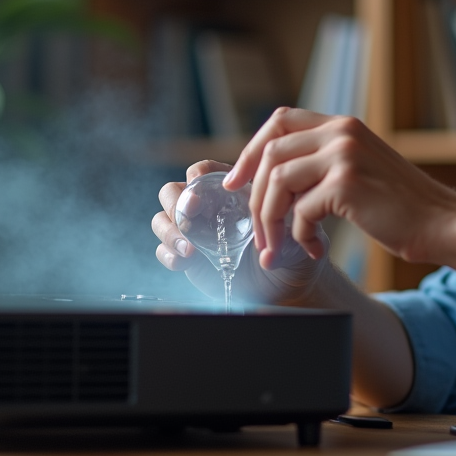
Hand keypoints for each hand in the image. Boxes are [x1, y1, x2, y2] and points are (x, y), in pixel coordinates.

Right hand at [153, 160, 329, 303]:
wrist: (285, 284)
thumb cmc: (291, 250)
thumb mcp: (293, 234)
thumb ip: (282, 230)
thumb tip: (267, 239)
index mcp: (231, 190)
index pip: (204, 171)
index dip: (197, 175)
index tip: (199, 186)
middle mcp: (207, 207)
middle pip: (173, 190)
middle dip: (176, 202)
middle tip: (189, 217)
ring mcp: (194, 231)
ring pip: (162, 218)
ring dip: (169, 230)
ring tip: (189, 249)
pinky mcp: (186, 256)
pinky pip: (163, 249)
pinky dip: (168, 254)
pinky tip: (185, 262)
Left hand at [224, 108, 455, 268]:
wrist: (441, 223)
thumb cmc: (400, 207)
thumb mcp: (361, 168)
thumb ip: (324, 162)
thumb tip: (273, 180)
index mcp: (343, 125)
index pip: (279, 121)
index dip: (250, 151)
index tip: (236, 182)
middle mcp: (341, 132)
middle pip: (270, 152)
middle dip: (253, 196)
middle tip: (256, 230)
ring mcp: (344, 155)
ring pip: (276, 182)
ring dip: (269, 220)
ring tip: (276, 248)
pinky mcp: (347, 184)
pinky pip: (300, 211)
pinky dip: (299, 236)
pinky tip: (315, 250)